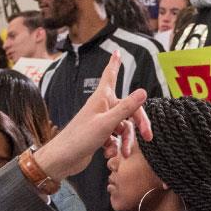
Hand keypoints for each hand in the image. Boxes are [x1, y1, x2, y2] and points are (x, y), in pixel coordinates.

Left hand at [33, 51, 151, 180]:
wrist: (63, 159)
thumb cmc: (80, 138)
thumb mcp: (107, 123)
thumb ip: (126, 108)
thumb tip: (143, 92)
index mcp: (102, 99)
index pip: (110, 75)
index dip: (115, 64)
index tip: (117, 52)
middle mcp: (102, 107)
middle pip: (128, 109)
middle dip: (138, 124)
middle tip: (148, 136)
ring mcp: (101, 121)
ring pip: (123, 127)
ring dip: (126, 141)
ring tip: (125, 154)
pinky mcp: (99, 135)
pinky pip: (114, 138)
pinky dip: (115, 147)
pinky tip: (109, 155)